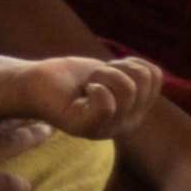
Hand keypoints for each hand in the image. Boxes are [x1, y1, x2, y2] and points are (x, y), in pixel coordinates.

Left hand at [17, 55, 167, 141]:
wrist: (34, 83)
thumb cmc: (70, 77)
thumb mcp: (111, 72)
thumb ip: (135, 75)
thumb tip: (156, 73)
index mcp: (135, 111)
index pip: (154, 75)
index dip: (129, 62)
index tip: (107, 71)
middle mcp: (126, 124)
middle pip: (142, 80)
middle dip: (115, 68)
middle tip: (93, 79)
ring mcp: (107, 129)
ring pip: (127, 89)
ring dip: (102, 75)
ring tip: (86, 85)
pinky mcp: (86, 128)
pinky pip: (107, 105)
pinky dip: (96, 88)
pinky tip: (83, 92)